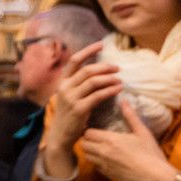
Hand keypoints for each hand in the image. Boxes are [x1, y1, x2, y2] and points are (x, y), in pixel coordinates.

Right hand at [39, 42, 122, 180]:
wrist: (61, 136)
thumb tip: (96, 71)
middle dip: (104, 66)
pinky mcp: (79, 109)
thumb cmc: (68, 116)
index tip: (101, 44)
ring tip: (120, 78)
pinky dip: (110, 90)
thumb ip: (78, 84)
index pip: (74, 60)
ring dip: (109, 78)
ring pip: (93, 81)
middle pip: (87, 70)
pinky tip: (118, 89)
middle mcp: (65, 87)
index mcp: (62, 82)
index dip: (88, 50)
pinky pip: (98, 95)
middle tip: (117, 67)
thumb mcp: (69, 96)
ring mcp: (71, 98)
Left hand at [78, 99, 180, 180]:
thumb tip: (124, 101)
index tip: (95, 128)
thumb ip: (130, 116)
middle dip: (87, 140)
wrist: (156, 179)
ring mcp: (104, 166)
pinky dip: (97, 162)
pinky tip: (107, 159)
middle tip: (95, 137)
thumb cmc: (151, 154)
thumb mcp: (142, 132)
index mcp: (110, 140)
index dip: (89, 130)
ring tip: (99, 148)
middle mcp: (103, 153)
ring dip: (90, 151)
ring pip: (87, 156)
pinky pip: (95, 167)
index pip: (87, 133)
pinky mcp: (108, 176)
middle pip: (84, 144)